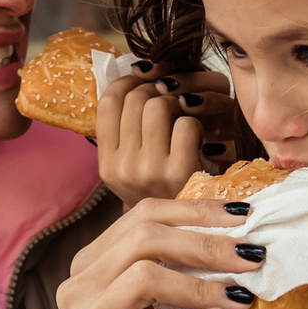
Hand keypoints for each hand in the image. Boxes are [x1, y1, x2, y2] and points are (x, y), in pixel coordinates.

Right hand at [56, 197, 262, 308]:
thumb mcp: (162, 306)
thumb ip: (182, 270)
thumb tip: (242, 237)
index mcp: (90, 265)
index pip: (142, 215)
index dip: (195, 210)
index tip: (243, 215)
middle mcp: (77, 288)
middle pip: (143, 239)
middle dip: (205, 243)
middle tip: (252, 254)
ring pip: (142, 277)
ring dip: (201, 284)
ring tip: (242, 293)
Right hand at [97, 63, 237, 205]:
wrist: (190, 237)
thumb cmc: (168, 193)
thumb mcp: (137, 167)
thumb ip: (128, 129)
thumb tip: (135, 71)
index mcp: (107, 165)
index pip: (108, 102)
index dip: (128, 81)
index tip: (145, 77)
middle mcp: (122, 169)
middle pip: (136, 98)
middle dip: (159, 90)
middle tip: (173, 98)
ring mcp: (148, 171)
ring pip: (159, 105)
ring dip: (178, 105)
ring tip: (185, 118)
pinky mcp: (179, 172)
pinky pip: (186, 124)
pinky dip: (197, 125)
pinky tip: (199, 141)